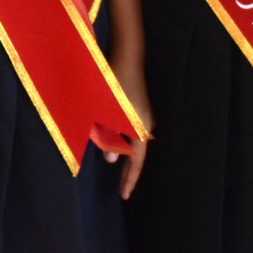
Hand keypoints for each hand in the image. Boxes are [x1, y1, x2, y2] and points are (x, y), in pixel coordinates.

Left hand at [102, 49, 152, 198]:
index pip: (136, 162)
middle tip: (121, 189)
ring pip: (132, 142)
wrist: (129, 56)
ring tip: (112, 166)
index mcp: (140, 129)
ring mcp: (144, 117)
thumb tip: (110, 159)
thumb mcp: (106, 112)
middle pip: (136, 154)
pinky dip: (121, 140)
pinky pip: (131, 131)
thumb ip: (107, 136)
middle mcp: (146, 125)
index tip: (124, 196)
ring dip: (121, 152)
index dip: (129, 180)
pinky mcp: (139, 109)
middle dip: (126, 170)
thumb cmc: (114, 83)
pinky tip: (113, 142)